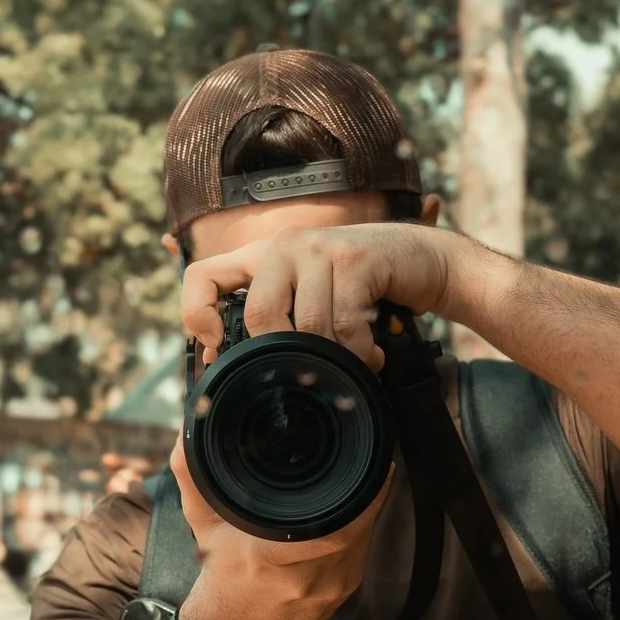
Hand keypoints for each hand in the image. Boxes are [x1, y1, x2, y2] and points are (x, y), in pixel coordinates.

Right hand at [169, 435, 391, 619]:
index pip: (331, 528)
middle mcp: (304, 579)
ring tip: (366, 477)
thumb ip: (193, 475)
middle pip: (355, 528)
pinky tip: (355, 509)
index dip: (361, 496)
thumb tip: (188, 431)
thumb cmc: (219, 574)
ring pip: (363, 537)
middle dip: (366, 492)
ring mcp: (330, 590)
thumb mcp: (201, 523)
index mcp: (268, 559)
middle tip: (371, 460)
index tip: (369, 464)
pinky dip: (361, 527)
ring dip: (366, 507)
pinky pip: (361, 550)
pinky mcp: (344, 593)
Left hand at [181, 224, 457, 371]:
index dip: (197, 314)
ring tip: (355, 365)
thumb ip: (278, 324)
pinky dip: (359, 352)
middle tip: (311, 373)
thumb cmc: (361, 289)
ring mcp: (319, 247)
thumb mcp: (310, 299)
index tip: (216, 348)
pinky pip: (346, 324)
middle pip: (260, 314)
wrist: (422, 259)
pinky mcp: (355, 257)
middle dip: (286, 356)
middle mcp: (284, 245)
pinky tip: (372, 354)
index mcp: (261, 257)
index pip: (201, 275)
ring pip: (308, 326)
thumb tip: (231, 370)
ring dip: (334, 360)